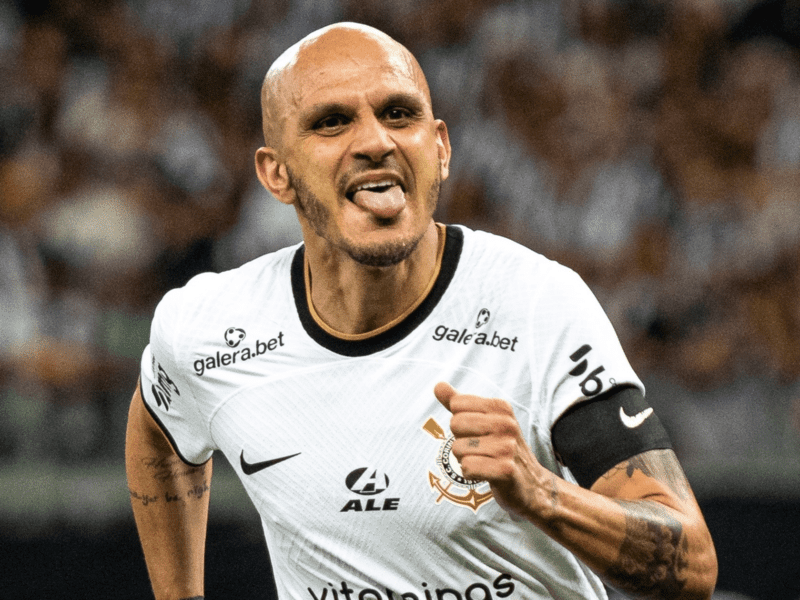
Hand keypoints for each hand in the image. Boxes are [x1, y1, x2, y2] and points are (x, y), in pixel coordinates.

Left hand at [434, 382, 547, 517]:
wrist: (532, 485)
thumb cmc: (501, 449)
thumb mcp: (484, 420)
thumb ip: (460, 403)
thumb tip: (438, 385)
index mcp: (501, 407)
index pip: (457, 404)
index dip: (460, 422)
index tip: (477, 432)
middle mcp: (506, 424)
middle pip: (455, 424)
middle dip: (461, 440)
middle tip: (480, 450)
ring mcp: (507, 447)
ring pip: (457, 448)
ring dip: (465, 459)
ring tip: (485, 462)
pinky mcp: (505, 470)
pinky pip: (467, 467)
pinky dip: (470, 474)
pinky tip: (486, 474)